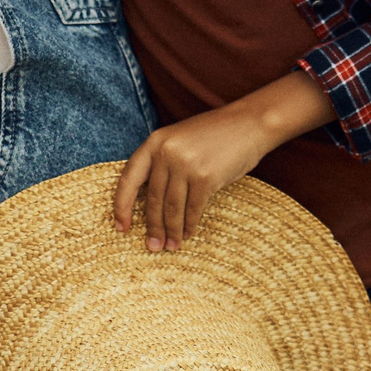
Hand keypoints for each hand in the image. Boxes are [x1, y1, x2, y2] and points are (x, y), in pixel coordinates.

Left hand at [113, 70, 335, 251]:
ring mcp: (186, 164)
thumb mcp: (180, 140)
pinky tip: (188, 234)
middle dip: (152, 226)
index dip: (121, 205)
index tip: (120, 226)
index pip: (129, 178)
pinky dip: (190, 225)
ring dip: (171, 231)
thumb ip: (163, 162)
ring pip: (172, 208)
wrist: (250, 124)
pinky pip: (193, 209)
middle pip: (152, 198)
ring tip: (170, 246)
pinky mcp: (206, 178)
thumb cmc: (215, 134)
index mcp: (155, 141)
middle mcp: (167, 152)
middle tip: (152, 246)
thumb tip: (148, 203)